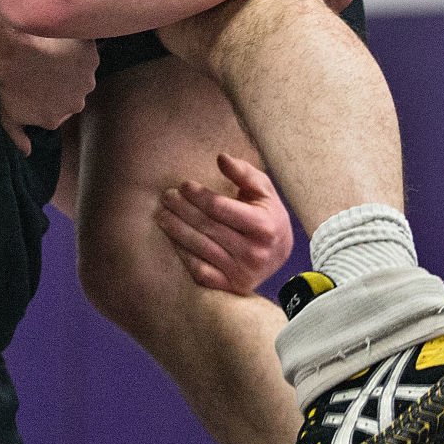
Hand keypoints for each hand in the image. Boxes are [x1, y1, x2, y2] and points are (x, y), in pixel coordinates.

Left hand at [0, 34, 98, 154]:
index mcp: (57, 118)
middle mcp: (76, 103)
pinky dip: (78, 44)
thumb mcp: (7, 114)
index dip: (50, 93)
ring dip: (72, 62)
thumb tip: (27, 152)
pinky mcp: (90, 55)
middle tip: (44, 64)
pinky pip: (86, 48)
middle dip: (64, 80)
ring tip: (51, 49)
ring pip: (82, 71)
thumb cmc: (7, 83)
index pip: (59, 108)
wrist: (13, 51)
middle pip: (74, 91)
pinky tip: (61, 38)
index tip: (38, 80)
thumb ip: (17, 136)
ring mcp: (86, 79)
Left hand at [155, 153, 294, 294]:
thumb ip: (243, 172)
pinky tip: (173, 240)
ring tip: (162, 216)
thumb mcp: (263, 190)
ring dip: (176, 230)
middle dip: (182, 210)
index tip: (183, 185)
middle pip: (207, 227)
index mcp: (263, 226)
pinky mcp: (231, 286)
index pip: (220, 208)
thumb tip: (220, 157)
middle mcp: (254, 252)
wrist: (281, 254)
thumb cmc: (267, 214)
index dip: (198, 195)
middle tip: (166, 197)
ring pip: (200, 248)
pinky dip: (184, 255)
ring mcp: (242, 272)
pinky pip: (200, 271)